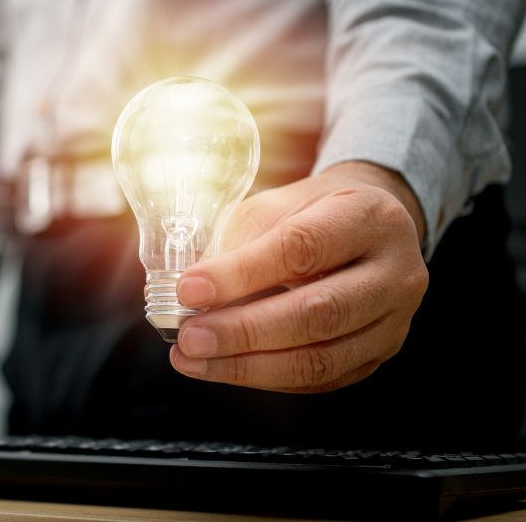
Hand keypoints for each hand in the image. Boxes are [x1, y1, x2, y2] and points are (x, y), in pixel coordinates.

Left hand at [169, 161, 428, 392]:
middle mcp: (395, 273)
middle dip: (243, 331)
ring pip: (320, 358)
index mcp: (369, 218)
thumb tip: (194, 291)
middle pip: (317, 313)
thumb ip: (239, 242)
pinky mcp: (379, 355)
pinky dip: (265, 377)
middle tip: (190, 337)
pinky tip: (225, 367)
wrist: (368, 228)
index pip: (302, 248)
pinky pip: (321, 379)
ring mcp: (394, 321)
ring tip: (195, 359)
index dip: (241, 273)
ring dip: (248, 366)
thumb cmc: (313, 213)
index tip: (190, 289)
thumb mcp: (277, 205)